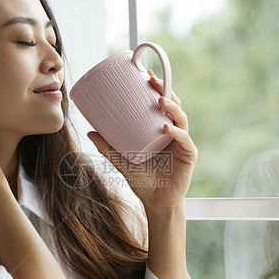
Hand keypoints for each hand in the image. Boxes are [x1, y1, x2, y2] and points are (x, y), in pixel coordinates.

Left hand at [88, 70, 197, 208]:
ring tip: (159, 100)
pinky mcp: (189, 155)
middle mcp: (174, 133)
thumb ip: (107, 147)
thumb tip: (89, 131)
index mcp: (161, 130)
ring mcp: (182, 143)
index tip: (145, 74)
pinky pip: (184, 140)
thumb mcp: (122, 161)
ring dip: (172, 107)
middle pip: (173, 106)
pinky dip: (176, 132)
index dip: (156, 88)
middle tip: (152, 80)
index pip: (161, 105)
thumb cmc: (142, 181)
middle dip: (165, 90)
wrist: (156, 203)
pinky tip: (166, 128)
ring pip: (181, 118)